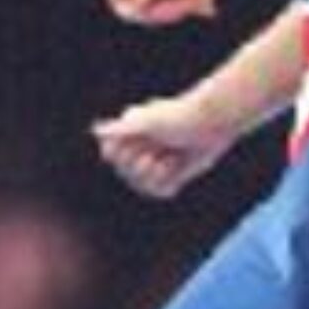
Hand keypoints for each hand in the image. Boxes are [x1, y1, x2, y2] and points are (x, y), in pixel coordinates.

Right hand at [92, 93, 234, 199]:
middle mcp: (140, 148)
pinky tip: (178, 166)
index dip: (122, 154)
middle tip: (159, 147)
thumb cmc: (179, 116)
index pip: (110, 154)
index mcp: (129, 132)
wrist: (212, 123)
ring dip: (156, 174)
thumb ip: (121, 130)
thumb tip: (96, 131)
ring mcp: (156, 163)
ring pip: (142, 185)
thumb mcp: (148, 122)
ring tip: (170, 158)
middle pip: (125, 173)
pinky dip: (169, 182)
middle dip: (141, 163)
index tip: (138, 141)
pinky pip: (161, 191)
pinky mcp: (173, 175)